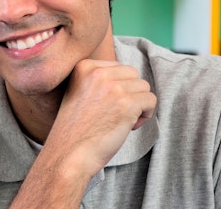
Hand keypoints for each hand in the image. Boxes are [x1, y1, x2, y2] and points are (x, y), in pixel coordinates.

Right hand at [47, 59, 155, 175]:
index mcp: (84, 66)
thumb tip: (131, 78)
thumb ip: (99, 79)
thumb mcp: (79, 92)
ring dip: (138, 105)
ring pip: (144, 87)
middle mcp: (98, 72)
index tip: (105, 105)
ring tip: (121, 120)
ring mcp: (113, 87)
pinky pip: (151, 100)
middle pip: (132, 74)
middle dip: (130, 93)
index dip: (117, 87)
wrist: (69, 153)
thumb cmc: (75, 129)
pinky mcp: (127, 104)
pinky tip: (129, 126)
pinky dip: (145, 115)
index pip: (118, 67)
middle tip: (115, 113)